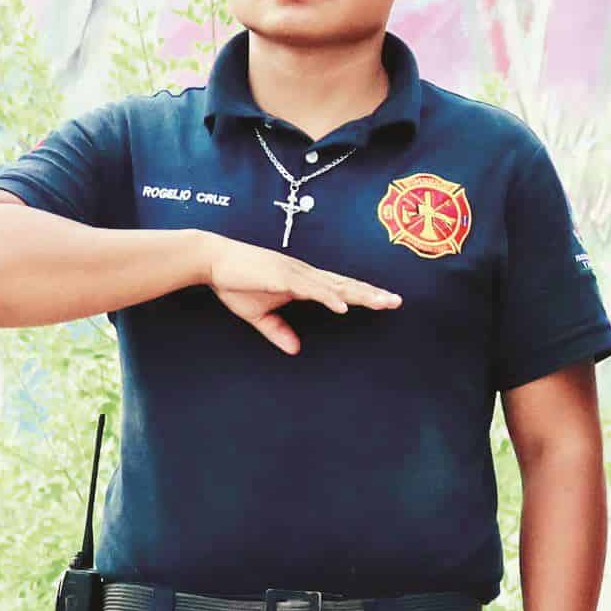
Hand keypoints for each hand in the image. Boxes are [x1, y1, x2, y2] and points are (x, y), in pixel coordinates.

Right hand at [204, 235, 401, 352]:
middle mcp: (305, 274)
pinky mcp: (283, 275)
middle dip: (372, 294)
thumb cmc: (235, 282)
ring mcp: (296, 273)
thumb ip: (278, 331)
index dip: (362, 295)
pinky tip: (343, 306)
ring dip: (359, 294)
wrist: (212, 261)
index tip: (385, 301)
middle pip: (345, 285)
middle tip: (398, 301)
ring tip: (382, 302)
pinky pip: (311, 288)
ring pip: (335, 285)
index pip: (339, 289)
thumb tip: (295, 349)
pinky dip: (328, 297)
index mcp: (302, 282)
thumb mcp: (259, 314)